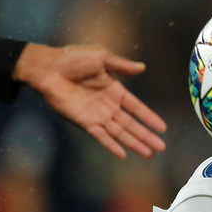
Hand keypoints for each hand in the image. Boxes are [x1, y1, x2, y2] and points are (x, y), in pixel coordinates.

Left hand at [13, 44, 167, 159]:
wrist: (49, 68)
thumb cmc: (73, 58)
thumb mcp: (102, 57)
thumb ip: (122, 66)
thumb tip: (143, 67)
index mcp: (115, 90)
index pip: (137, 108)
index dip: (149, 117)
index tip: (162, 128)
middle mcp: (108, 106)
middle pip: (132, 124)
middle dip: (146, 136)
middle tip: (161, 147)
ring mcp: (96, 115)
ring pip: (120, 133)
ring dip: (134, 143)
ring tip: (149, 154)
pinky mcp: (83, 121)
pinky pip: (100, 136)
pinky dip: (111, 145)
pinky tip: (123, 154)